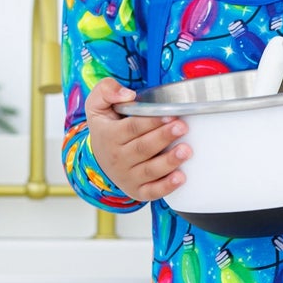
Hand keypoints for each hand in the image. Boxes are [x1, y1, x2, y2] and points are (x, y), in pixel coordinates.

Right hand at [83, 78, 191, 201]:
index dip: (150, 121)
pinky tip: (181, 178)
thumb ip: (107, 90)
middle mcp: (117, 158)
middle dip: (163, 137)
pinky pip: (152, 192)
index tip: (169, 114)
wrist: (100, 156)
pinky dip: (166, 187)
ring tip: (186, 150)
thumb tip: (127, 94)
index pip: (131, 127)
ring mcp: (128, 176)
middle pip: (143, 148)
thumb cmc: (106, 127)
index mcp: (109, 136)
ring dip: (169, 161)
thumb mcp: (97, 104)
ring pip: (150, 170)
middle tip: (182, 127)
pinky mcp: (138, 190)